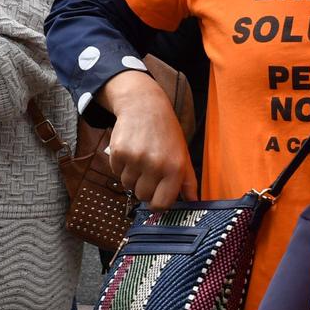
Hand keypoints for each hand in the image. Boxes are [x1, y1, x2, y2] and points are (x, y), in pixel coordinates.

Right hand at [97, 70, 195, 206]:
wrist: (145, 106)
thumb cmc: (166, 132)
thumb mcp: (183, 155)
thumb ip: (188, 182)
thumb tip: (193, 202)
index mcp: (174, 168)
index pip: (161, 204)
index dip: (157, 203)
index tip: (156, 197)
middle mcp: (155, 165)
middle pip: (142, 196)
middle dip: (144, 188)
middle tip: (149, 172)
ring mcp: (135, 158)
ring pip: (128, 185)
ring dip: (132, 177)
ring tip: (140, 159)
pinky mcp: (118, 152)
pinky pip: (116, 172)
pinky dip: (121, 166)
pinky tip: (130, 152)